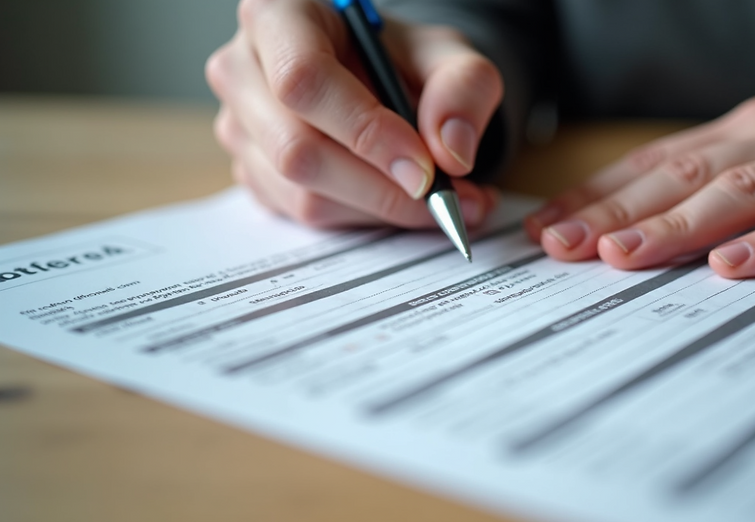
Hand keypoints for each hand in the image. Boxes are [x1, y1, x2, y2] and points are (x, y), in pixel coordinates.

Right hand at [206, 0, 501, 227]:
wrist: (381, 81)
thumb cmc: (401, 60)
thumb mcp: (448, 56)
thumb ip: (464, 89)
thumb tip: (452, 152)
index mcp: (279, 15)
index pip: (304, 79)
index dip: (365, 131)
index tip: (424, 168)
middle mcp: (242, 70)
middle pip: (297, 149)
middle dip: (382, 187)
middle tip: (447, 199)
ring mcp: (240, 127)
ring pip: (303, 194)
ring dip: (381, 209)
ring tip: (442, 201)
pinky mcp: (252, 173)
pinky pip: (305, 216)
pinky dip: (365, 219)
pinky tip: (402, 201)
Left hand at [525, 72, 754, 277]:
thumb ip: (726, 182)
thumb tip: (646, 226)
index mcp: (748, 129)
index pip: (656, 164)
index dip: (597, 196)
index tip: (546, 231)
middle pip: (683, 176)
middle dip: (615, 212)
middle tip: (559, 247)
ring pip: (742, 190)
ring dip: (677, 225)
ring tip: (622, 256)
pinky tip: (734, 266)